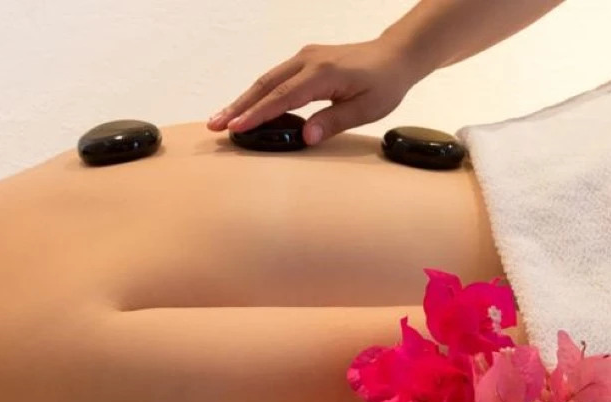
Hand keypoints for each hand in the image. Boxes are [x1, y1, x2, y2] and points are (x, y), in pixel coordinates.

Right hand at [207, 38, 423, 145]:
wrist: (395, 55)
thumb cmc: (385, 84)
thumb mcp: (366, 108)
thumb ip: (334, 122)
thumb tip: (306, 137)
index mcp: (323, 73)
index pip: (283, 97)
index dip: (258, 114)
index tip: (236, 128)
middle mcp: (308, 60)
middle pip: (265, 85)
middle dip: (238, 106)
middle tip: (215, 125)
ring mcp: (304, 57)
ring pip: (266, 80)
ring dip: (243, 100)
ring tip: (222, 119)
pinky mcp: (304, 60)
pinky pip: (275, 77)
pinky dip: (258, 93)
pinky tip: (246, 107)